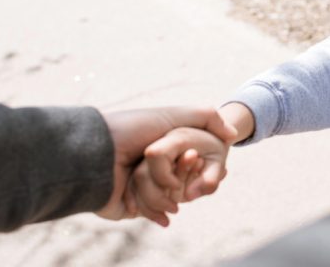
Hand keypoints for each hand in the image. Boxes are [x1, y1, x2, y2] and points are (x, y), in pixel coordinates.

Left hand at [95, 107, 236, 220]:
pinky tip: (167, 214)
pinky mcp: (130, 205)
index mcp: (158, 148)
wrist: (97, 154)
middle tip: (194, 186)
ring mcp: (139, 187)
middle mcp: (149, 167)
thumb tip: (232, 135)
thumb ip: (206, 117)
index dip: (198, 163)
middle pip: (181, 181)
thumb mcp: (173, 116)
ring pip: (168, 199)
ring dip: (172, 198)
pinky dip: (159, 212)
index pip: (188, 160)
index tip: (205, 162)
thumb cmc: (132, 130)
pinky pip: (152, 213)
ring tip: (177, 196)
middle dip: (189, 182)